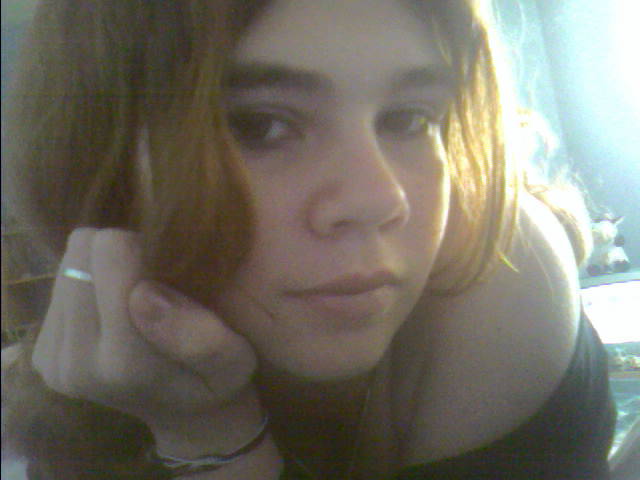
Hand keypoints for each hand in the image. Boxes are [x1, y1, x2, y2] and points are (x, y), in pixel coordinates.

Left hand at [32, 228, 260, 453]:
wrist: (186, 419)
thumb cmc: (217, 383)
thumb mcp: (235, 360)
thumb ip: (201, 335)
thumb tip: (144, 292)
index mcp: (125, 362)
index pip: (110, 253)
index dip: (143, 246)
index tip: (166, 270)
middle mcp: (76, 363)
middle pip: (81, 253)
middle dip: (119, 254)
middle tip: (151, 280)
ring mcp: (53, 361)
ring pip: (68, 263)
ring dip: (103, 269)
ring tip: (134, 296)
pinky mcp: (41, 355)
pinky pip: (59, 284)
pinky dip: (90, 287)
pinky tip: (114, 312)